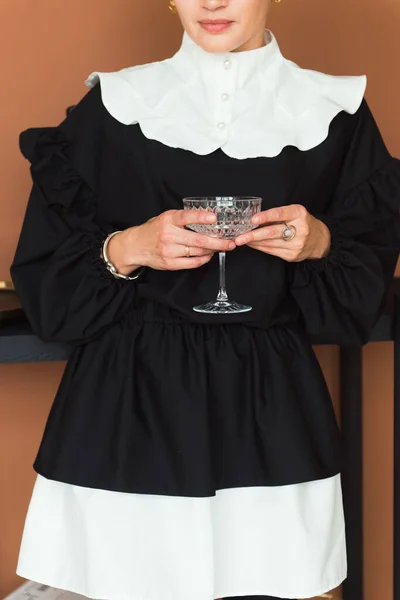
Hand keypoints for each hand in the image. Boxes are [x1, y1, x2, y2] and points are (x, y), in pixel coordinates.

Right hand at [108, 209, 235, 273]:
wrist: (136, 246)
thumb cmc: (154, 230)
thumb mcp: (166, 218)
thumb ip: (183, 218)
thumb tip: (208, 218)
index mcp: (168, 220)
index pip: (186, 217)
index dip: (201, 217)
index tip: (215, 217)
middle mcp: (168, 235)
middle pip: (198, 240)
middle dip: (218, 242)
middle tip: (231, 242)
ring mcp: (169, 251)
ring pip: (198, 252)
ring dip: (213, 250)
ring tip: (222, 247)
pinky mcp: (170, 263)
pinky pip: (193, 263)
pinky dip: (204, 259)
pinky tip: (209, 255)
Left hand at [234, 204, 330, 261]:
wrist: (320, 240)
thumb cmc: (303, 223)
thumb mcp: (294, 213)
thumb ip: (278, 215)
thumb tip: (254, 219)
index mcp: (299, 214)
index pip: (280, 214)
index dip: (265, 216)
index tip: (252, 220)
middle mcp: (299, 229)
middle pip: (272, 232)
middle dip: (253, 235)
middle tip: (239, 237)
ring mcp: (296, 244)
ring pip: (269, 243)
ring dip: (253, 242)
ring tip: (241, 240)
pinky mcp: (292, 255)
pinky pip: (271, 251)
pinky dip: (259, 248)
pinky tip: (252, 245)